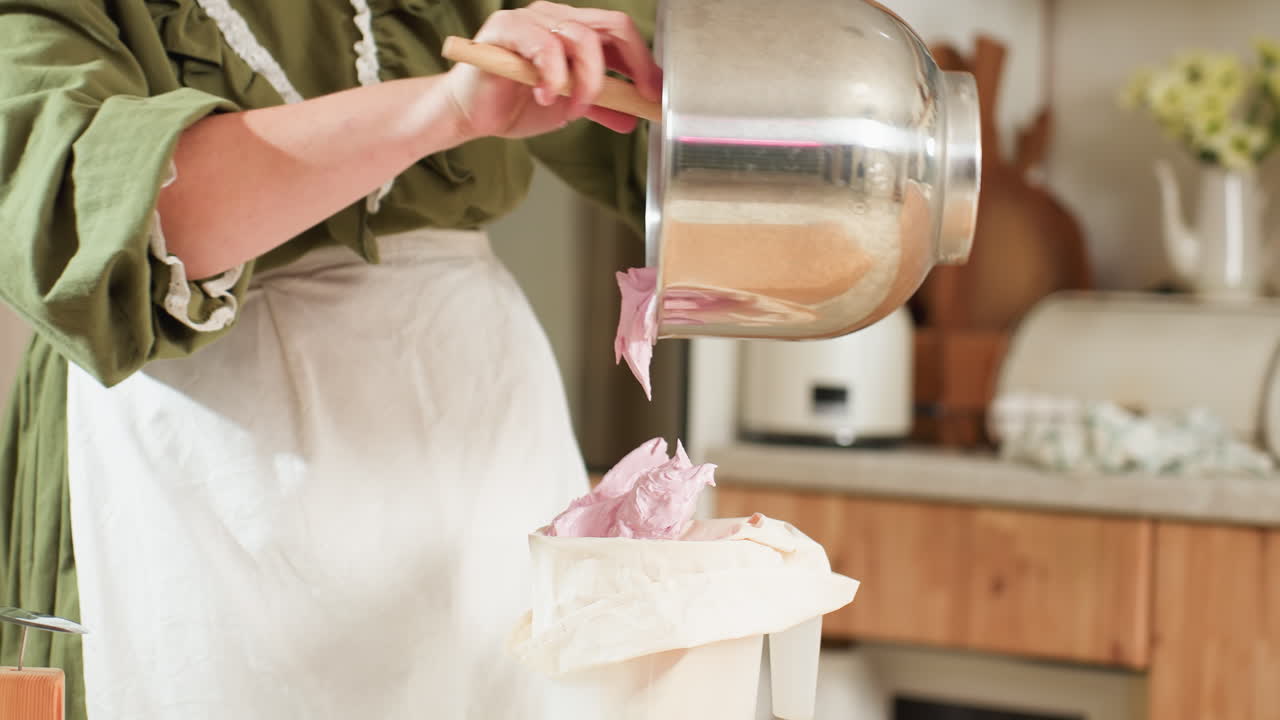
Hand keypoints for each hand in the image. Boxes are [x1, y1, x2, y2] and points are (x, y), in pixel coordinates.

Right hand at [442, 1, 661, 140]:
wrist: (469, 114)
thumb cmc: (512, 103)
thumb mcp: (568, 107)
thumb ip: (600, 107)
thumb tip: (632, 117)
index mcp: (574, 31)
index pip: (620, 33)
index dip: (644, 61)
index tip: (654, 92)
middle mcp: (556, 18)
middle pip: (611, 26)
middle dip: (631, 65)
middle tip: (632, 98)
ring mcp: (532, 19)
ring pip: (581, 39)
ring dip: (586, 83)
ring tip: (572, 111)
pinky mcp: (506, 29)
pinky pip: (545, 46)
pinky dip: (553, 76)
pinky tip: (546, 97)